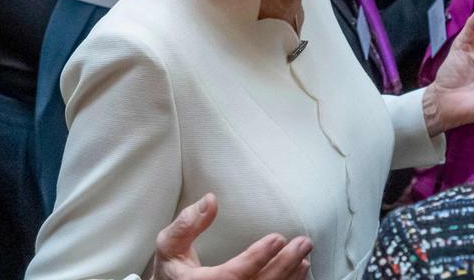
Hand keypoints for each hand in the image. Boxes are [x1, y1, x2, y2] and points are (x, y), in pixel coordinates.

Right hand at [150, 194, 310, 279]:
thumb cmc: (171, 271)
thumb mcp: (169, 245)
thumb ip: (187, 224)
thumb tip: (211, 200)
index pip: (233, 275)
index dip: (257, 258)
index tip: (277, 239)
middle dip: (284, 265)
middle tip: (302, 244)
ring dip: (290, 276)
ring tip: (304, 255)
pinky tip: (299, 272)